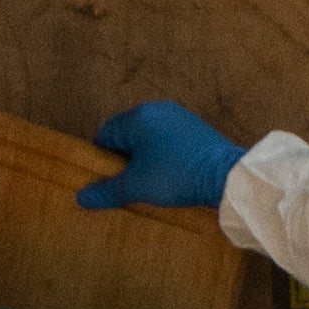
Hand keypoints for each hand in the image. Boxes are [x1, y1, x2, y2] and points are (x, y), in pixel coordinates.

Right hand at [78, 101, 246, 211]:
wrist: (228, 178)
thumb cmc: (177, 176)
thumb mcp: (136, 186)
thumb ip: (106, 190)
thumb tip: (81, 198)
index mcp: (138, 116)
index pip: (106, 135)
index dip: (104, 159)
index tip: (112, 179)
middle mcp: (159, 110)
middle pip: (129, 135)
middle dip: (127, 158)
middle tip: (133, 182)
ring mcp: (182, 117)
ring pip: (152, 138)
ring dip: (148, 157)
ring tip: (154, 180)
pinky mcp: (200, 128)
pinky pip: (172, 140)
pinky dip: (168, 155)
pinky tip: (174, 173)